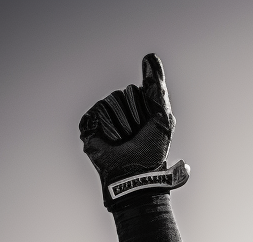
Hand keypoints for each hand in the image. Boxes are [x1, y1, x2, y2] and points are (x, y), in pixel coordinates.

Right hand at [79, 54, 185, 207]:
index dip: (147, 108)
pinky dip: (109, 127)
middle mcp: (121, 108)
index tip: (149, 126)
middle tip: (136, 136)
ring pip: (112, 101)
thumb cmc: (151, 152)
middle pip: (126, 93)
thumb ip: (157, 89)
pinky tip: (111, 141)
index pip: (140, 90)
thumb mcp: (163, 118)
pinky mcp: (90, 122)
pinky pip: (99, 111)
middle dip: (135, 116)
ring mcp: (104, 115)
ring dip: (123, 124)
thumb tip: (150, 56)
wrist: (133, 175)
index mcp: (139, 107)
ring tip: (124, 140)